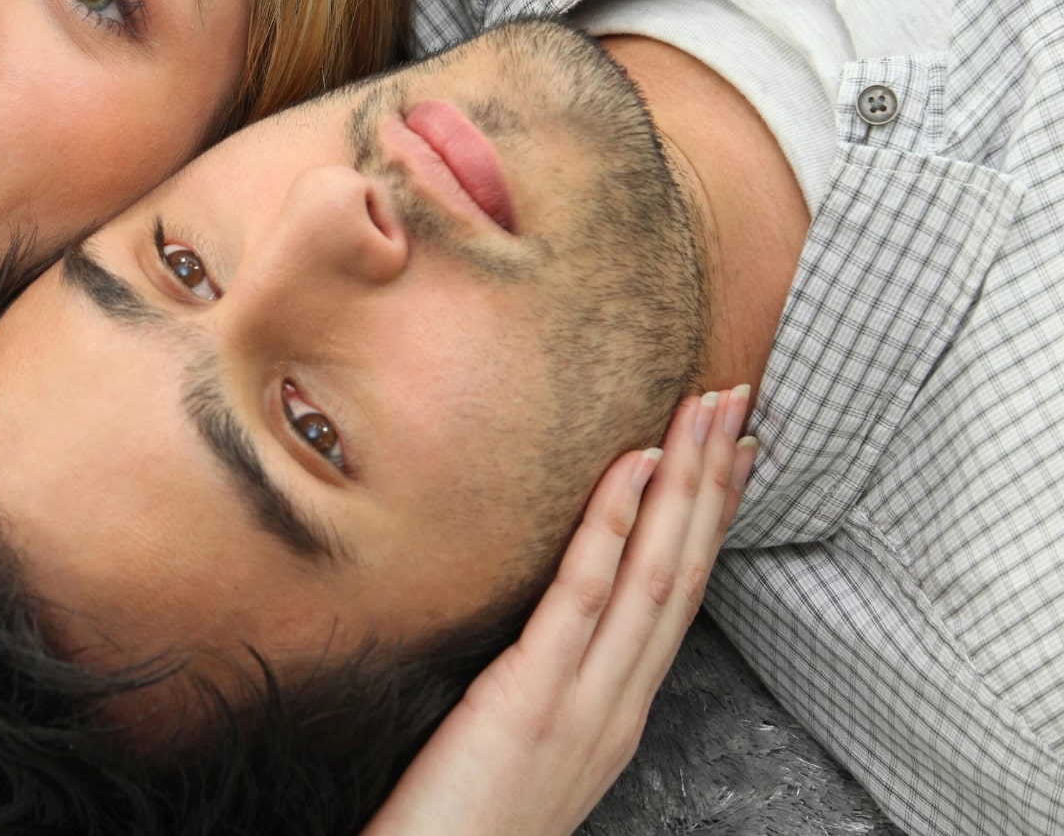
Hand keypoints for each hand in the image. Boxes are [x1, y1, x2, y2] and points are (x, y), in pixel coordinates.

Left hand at [365, 386, 757, 835]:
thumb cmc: (459, 823)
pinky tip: (630, 466)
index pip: (680, 599)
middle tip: (736, 401)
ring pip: (656, 577)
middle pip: (684, 574)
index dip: (710, 522)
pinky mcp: (530, 700)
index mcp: (615, 713)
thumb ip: (544, 687)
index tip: (733, 455)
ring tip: (705, 412)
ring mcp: (583, 704)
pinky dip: (612, 527)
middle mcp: (616, 706)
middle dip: (714, 483)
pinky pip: (582, 598)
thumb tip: (540, 631)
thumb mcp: (522, 746)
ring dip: (685, 485)